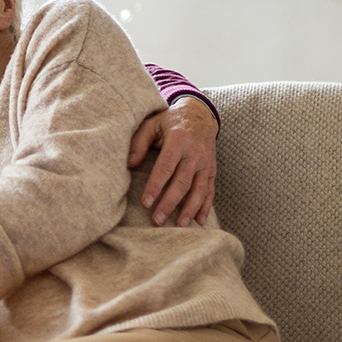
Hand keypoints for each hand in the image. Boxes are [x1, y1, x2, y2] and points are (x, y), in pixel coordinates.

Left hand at [127, 96, 217, 226]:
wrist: (200, 115)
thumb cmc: (170, 121)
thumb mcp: (152, 124)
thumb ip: (139, 142)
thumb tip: (129, 164)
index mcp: (178, 141)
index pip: (166, 167)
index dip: (156, 186)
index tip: (146, 203)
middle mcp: (195, 153)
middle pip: (182, 183)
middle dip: (170, 204)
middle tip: (157, 221)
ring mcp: (206, 163)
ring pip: (199, 190)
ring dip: (189, 209)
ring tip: (179, 226)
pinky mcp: (212, 170)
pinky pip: (210, 190)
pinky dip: (206, 206)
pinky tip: (199, 221)